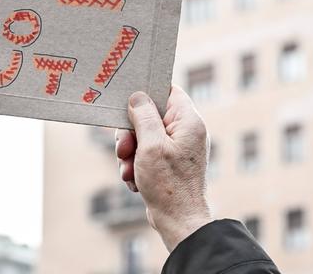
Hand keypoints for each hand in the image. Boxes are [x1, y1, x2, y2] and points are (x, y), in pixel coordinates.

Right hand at [115, 85, 211, 251]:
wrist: (179, 222)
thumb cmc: (169, 184)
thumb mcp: (151, 145)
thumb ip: (143, 116)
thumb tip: (137, 96)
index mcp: (189, 121)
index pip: (169, 91)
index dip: (147, 92)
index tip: (128, 100)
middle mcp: (186, 132)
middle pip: (150, 116)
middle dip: (131, 133)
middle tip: (123, 149)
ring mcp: (178, 148)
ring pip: (144, 137)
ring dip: (130, 153)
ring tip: (129, 171)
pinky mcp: (170, 163)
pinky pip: (146, 154)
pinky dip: (136, 166)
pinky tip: (135, 181)